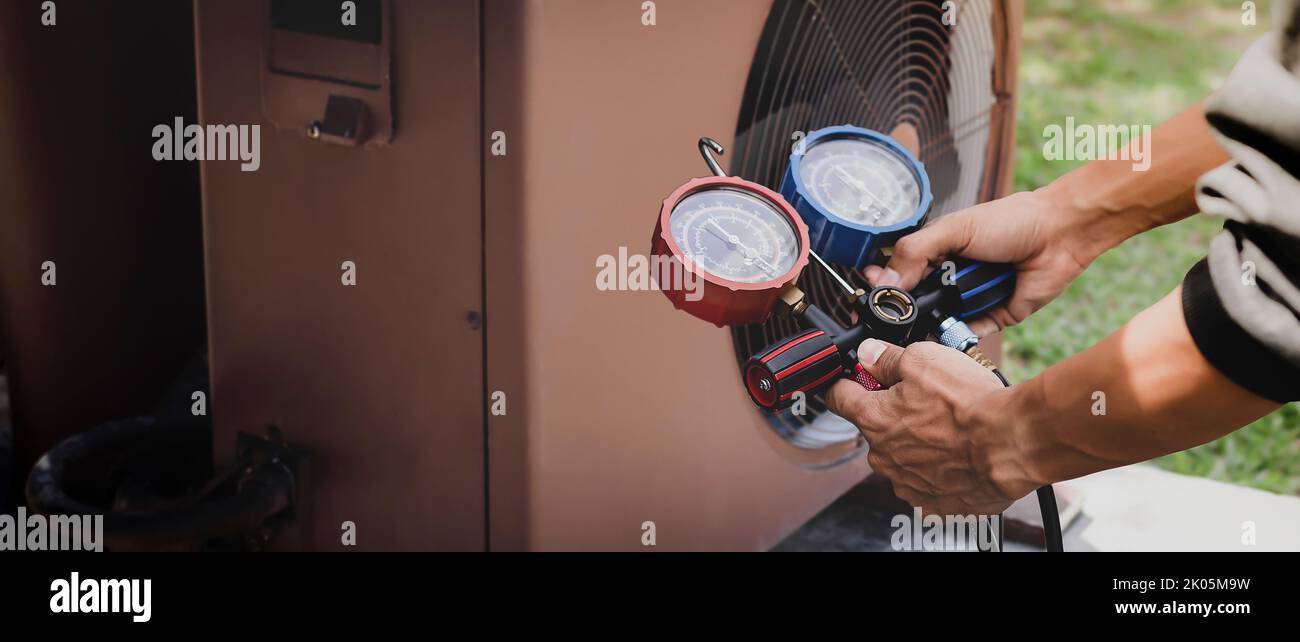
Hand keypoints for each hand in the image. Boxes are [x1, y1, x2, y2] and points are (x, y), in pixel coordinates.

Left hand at [825, 338, 1040, 514]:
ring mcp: (906, 483)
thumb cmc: (968, 403)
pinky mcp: (932, 502)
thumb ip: (886, 357)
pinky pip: (926, 480)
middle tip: (926, 400)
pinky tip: (959, 453)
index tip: (859, 377)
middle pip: (875, 427)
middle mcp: (882, 456)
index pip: (838, 398)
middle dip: (894, 412)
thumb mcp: (923, 359)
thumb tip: (868, 353)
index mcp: (872, 419)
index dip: (849, 382)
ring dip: (917, 442)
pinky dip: (938, 468)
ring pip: (901, 455)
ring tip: (950, 427)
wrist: (1011, 444)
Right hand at [864, 189, 1097, 335]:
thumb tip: (885, 279)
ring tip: (921, 323)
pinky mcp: (991, 318)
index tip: (868, 296)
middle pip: (914, 302)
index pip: (898, 273)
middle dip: (904, 311)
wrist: (1060, 235)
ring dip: (930, 324)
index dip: (882, 286)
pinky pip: (966, 334)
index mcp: (936, 252)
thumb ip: (916, 251)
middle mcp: (949, 278)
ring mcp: (969, 299)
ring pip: (937, 321)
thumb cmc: (1011, 221)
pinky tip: (947, 334)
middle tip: (891, 316)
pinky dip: (957, 336)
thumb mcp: (954, 228)